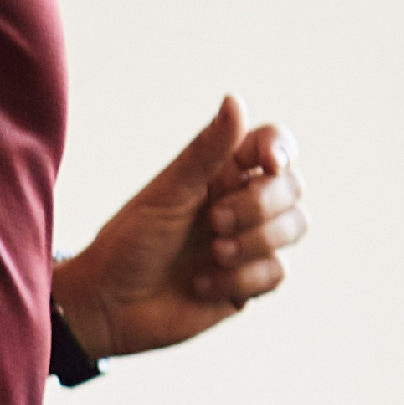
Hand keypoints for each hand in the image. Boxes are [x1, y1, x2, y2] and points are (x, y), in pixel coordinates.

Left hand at [56, 96, 303, 359]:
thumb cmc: (129, 241)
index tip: (268, 165)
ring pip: (295, 226)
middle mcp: (241, 202)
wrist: (107, 305)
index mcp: (222, 172)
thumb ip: (207, 151)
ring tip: (212, 253)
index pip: (274, 145)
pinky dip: (241, 279)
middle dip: (259, 205)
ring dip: (255, 241)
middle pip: (293, 187)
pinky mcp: (248, 281)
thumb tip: (234, 98)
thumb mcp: (168, 192)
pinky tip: (201, 285)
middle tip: (214, 222)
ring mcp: (249, 241)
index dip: (281, 150)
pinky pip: (277, 272)